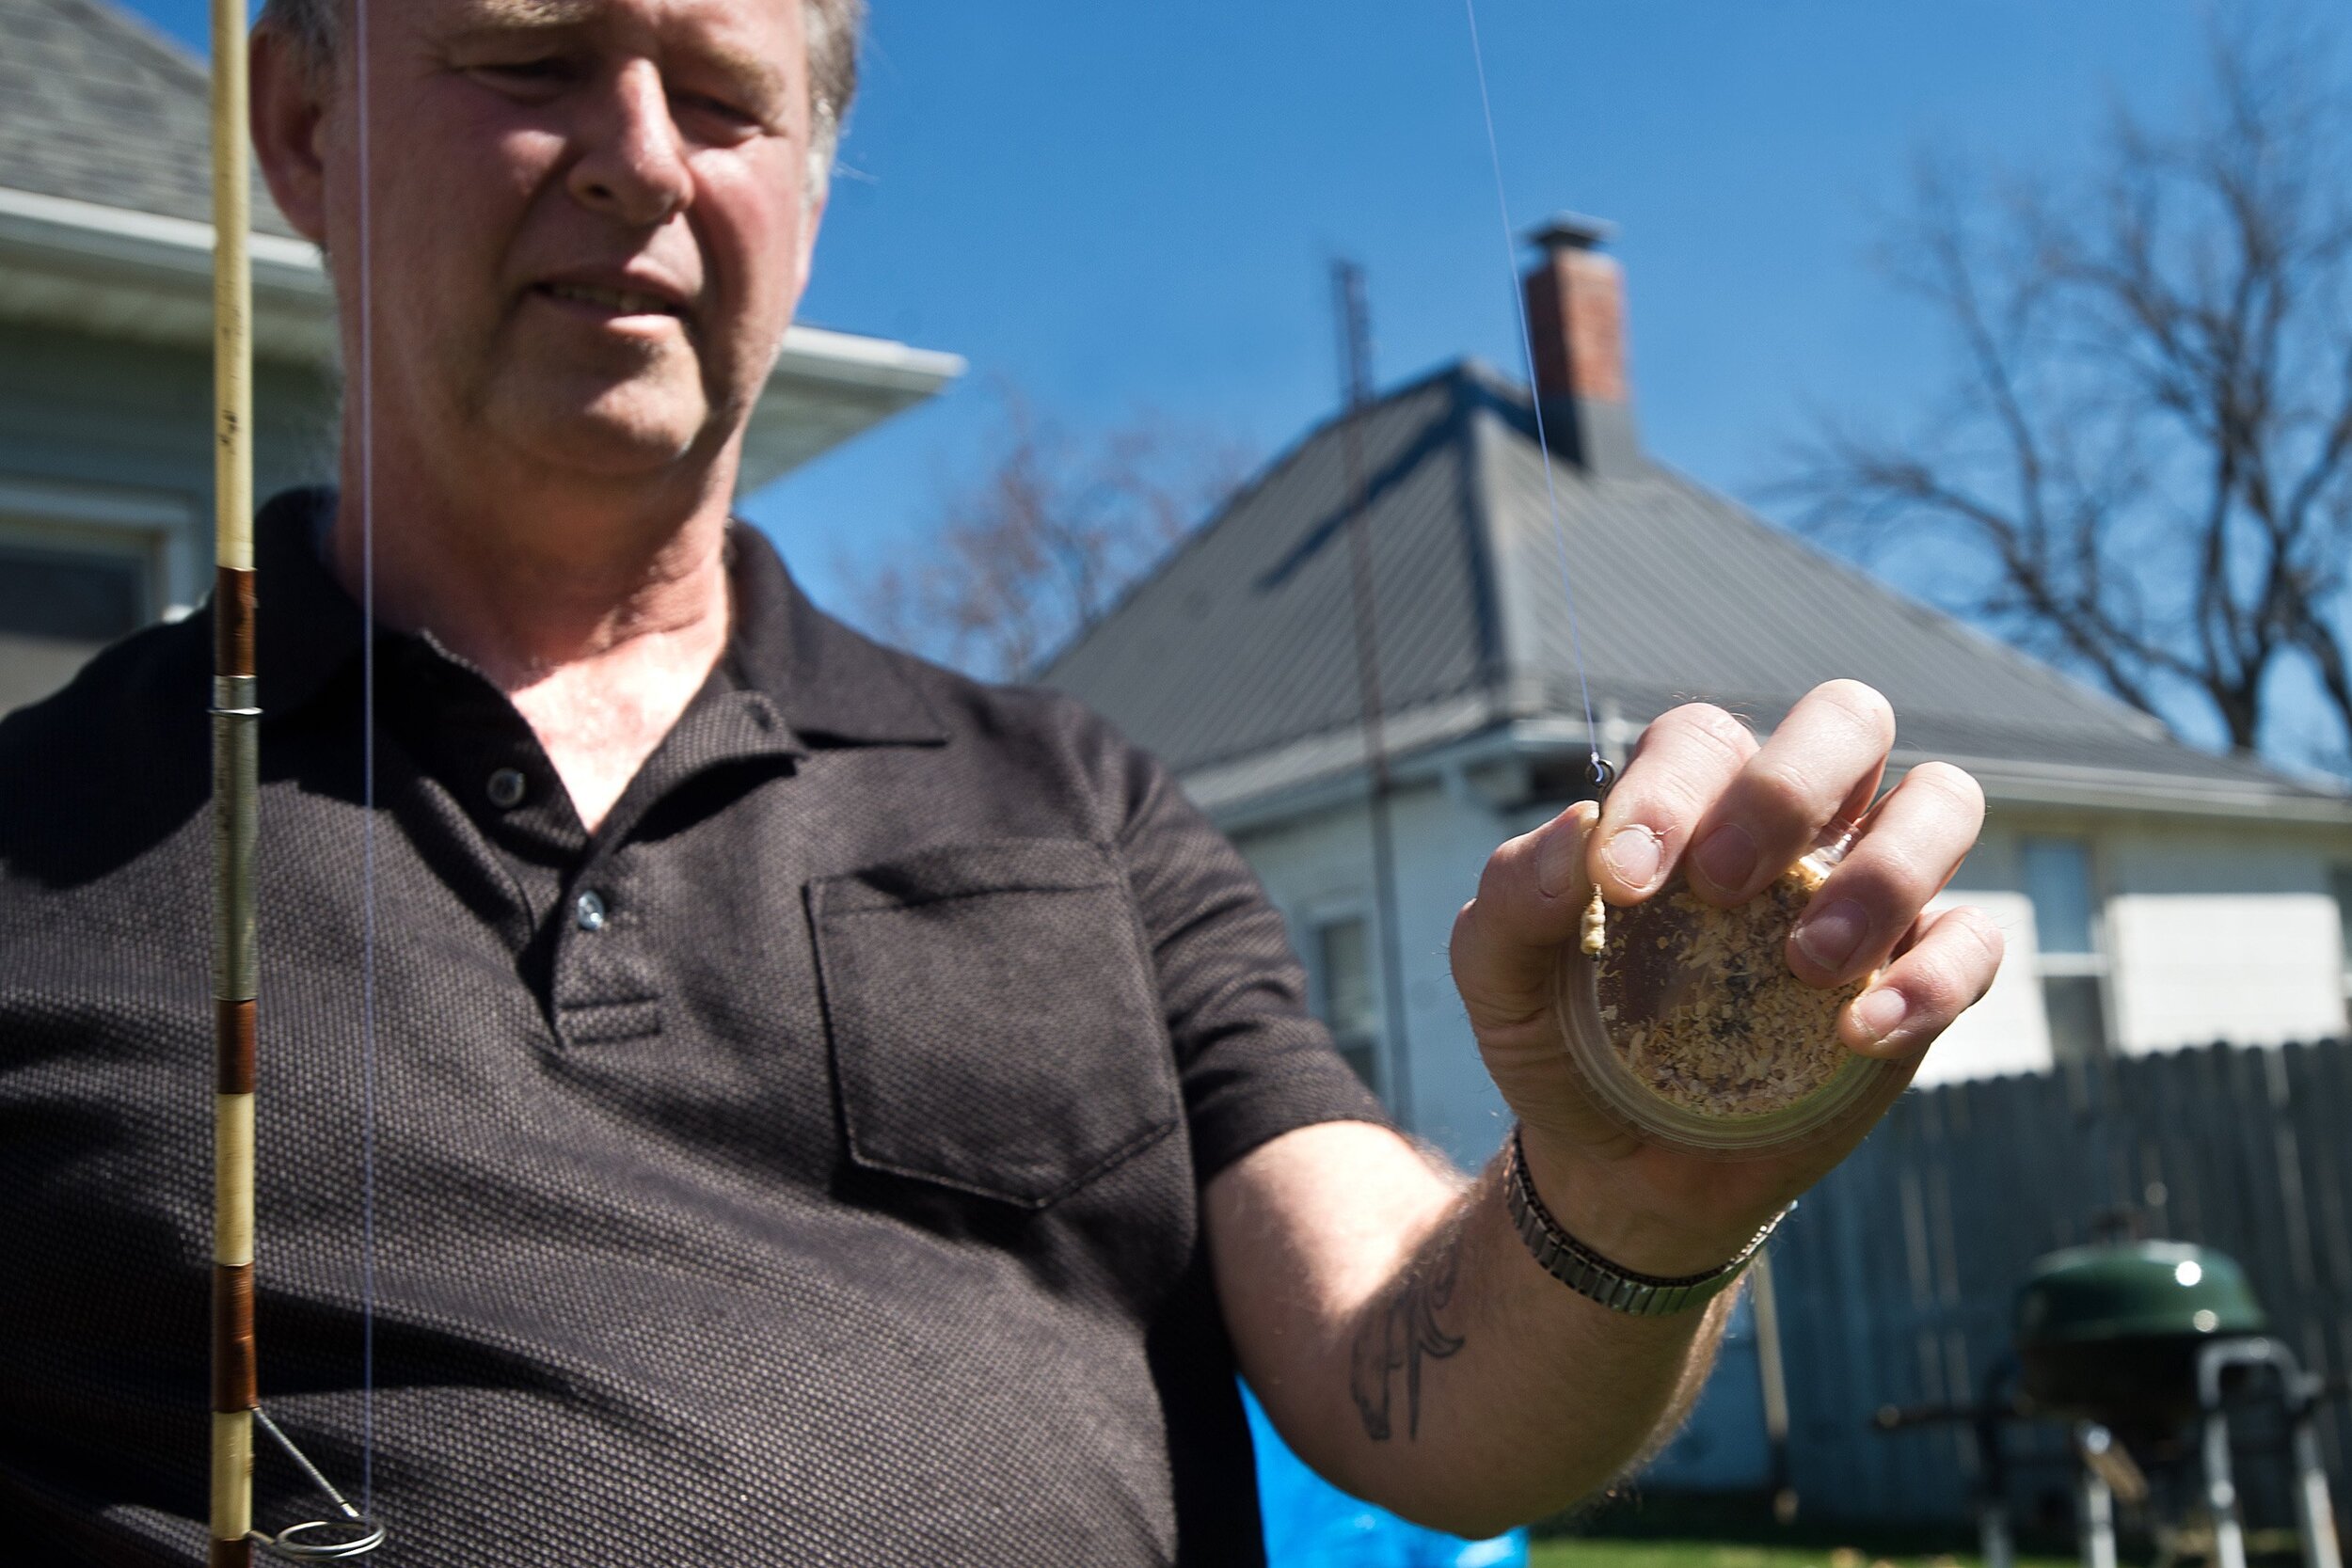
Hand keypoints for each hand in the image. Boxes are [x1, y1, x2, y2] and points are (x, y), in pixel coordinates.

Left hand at [1449, 681, 2003, 1277]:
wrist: (1620, 1162)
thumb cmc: (1565, 1038)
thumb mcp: (1498, 978)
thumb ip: (1516, 895)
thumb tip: (1580, 829)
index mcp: (1691, 801)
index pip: (1703, 739)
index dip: (1670, 790)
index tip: (1625, 883)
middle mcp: (1795, 825)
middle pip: (1849, 720)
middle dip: (1791, 786)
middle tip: (1722, 885)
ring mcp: (1869, 894)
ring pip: (1945, 801)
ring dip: (1885, 871)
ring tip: (1804, 963)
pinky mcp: (1921, 977)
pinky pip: (1975, 939)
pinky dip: (1929, 978)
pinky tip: (1855, 1034)